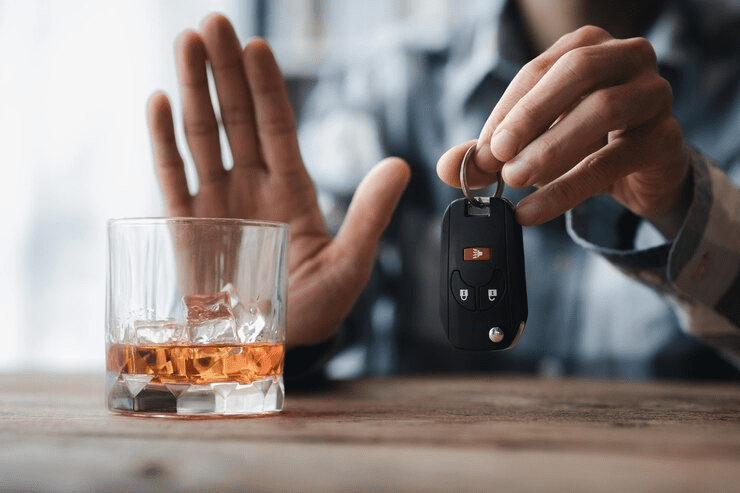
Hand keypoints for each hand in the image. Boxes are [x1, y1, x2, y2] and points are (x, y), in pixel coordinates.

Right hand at [147, 14, 409, 347]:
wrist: (274, 346)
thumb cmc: (317, 307)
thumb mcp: (350, 263)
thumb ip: (369, 215)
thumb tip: (400, 165)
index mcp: (291, 190)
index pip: (277, 127)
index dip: (268, 87)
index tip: (258, 45)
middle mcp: (252, 186)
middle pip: (237, 118)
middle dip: (227, 70)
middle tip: (214, 22)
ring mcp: (217, 202)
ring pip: (202, 135)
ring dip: (193, 89)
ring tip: (187, 42)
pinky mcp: (186, 225)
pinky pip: (172, 176)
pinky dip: (164, 140)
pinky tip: (159, 100)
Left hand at [437, 26, 690, 237]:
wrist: (640, 174)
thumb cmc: (583, 144)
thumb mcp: (533, 143)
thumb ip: (491, 152)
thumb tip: (445, 167)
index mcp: (587, 46)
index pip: (537, 71)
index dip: (505, 110)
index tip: (481, 150)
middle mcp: (626, 57)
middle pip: (576, 72)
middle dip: (529, 115)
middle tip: (495, 156)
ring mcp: (653, 94)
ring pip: (601, 110)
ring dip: (549, 149)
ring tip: (513, 181)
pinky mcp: (665, 138)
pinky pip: (612, 161)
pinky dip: (567, 188)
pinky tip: (533, 210)